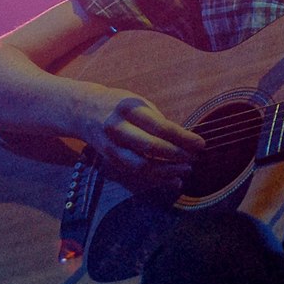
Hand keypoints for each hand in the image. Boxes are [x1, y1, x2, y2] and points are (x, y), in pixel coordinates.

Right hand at [77, 84, 204, 187]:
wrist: (82, 110)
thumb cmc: (120, 105)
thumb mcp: (139, 103)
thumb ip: (158, 121)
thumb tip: (185, 140)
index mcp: (129, 108)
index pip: (160, 127)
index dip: (183, 138)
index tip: (200, 144)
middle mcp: (117, 127)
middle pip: (150, 147)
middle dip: (176, 155)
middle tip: (194, 159)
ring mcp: (111, 145)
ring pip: (141, 165)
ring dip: (166, 171)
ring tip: (186, 170)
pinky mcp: (109, 159)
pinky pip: (134, 173)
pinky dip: (155, 178)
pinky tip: (172, 179)